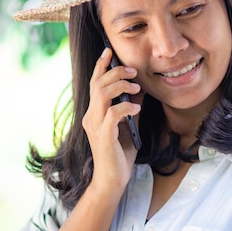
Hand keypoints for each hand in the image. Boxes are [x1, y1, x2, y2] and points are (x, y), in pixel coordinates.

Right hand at [81, 47, 141, 193]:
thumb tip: (140, 88)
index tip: (109, 51)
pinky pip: (113, 114)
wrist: (113, 179)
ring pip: (102, 95)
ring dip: (121, 86)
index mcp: (94, 112)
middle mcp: (91, 116)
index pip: (94, 83)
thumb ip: (131, 107)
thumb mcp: (129, 125)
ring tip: (137, 88)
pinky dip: (126, 107)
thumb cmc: (120, 153)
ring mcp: (95, 126)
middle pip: (98, 84)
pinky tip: (137, 108)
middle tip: (133, 71)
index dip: (101, 65)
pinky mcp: (103, 136)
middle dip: (115, 72)